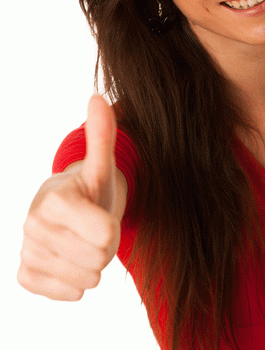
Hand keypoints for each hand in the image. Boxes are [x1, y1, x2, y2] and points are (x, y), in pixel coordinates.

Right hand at [17, 95, 119, 300]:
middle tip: (94, 229)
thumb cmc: (90, 189)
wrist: (66, 211)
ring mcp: (27, 251)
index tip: (102, 214)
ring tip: (82, 242)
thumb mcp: (102, 164)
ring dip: (92, 265)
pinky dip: (75, 282)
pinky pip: (64, 293)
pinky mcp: (25, 274)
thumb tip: (98, 98)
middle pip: (98, 260)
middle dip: (104, 248)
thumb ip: (102, 135)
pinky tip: (70, 261)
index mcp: (56, 200)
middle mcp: (34, 225)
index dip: (113, 229)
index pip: (106, 237)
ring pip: (85, 280)